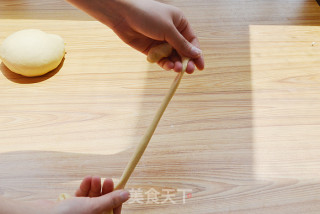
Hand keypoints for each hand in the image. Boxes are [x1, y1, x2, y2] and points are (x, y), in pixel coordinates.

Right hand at [53, 176, 128, 213]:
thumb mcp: (93, 207)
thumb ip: (110, 200)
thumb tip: (127, 194)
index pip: (112, 213)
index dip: (117, 201)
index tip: (121, 188)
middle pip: (103, 204)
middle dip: (105, 191)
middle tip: (107, 179)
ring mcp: (81, 213)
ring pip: (93, 198)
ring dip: (94, 187)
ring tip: (94, 178)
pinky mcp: (73, 207)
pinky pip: (83, 196)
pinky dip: (85, 188)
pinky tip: (86, 180)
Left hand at [66, 0, 204, 73]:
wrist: (123, 16)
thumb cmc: (148, 16)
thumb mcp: (168, 30)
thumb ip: (182, 44)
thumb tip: (197, 54)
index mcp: (179, 23)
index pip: (192, 41)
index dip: (197, 54)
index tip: (200, 67)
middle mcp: (171, 33)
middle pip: (183, 51)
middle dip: (186, 61)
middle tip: (188, 71)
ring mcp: (161, 42)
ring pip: (172, 57)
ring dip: (176, 63)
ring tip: (176, 69)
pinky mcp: (151, 50)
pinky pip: (161, 59)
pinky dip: (165, 64)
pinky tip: (168, 66)